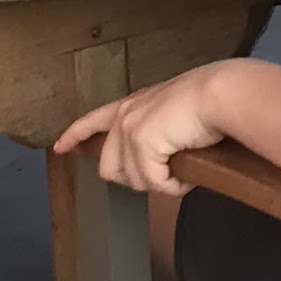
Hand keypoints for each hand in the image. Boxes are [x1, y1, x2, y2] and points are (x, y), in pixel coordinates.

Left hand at [53, 63, 236, 196]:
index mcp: (131, 105)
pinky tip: (187, 174)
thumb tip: (161, 160)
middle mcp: (124, 116)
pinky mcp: (141, 144)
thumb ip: (158, 131)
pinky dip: (173, 186)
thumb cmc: (209, 101)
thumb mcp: (173, 113)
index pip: (92, 120)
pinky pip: (154, 183)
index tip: (59, 147)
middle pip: (108, 168)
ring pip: (133, 179)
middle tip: (164, 175)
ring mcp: (130, 130)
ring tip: (183, 169)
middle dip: (136, 179)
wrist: (220, 94)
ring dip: (160, 182)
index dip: (74, 135)